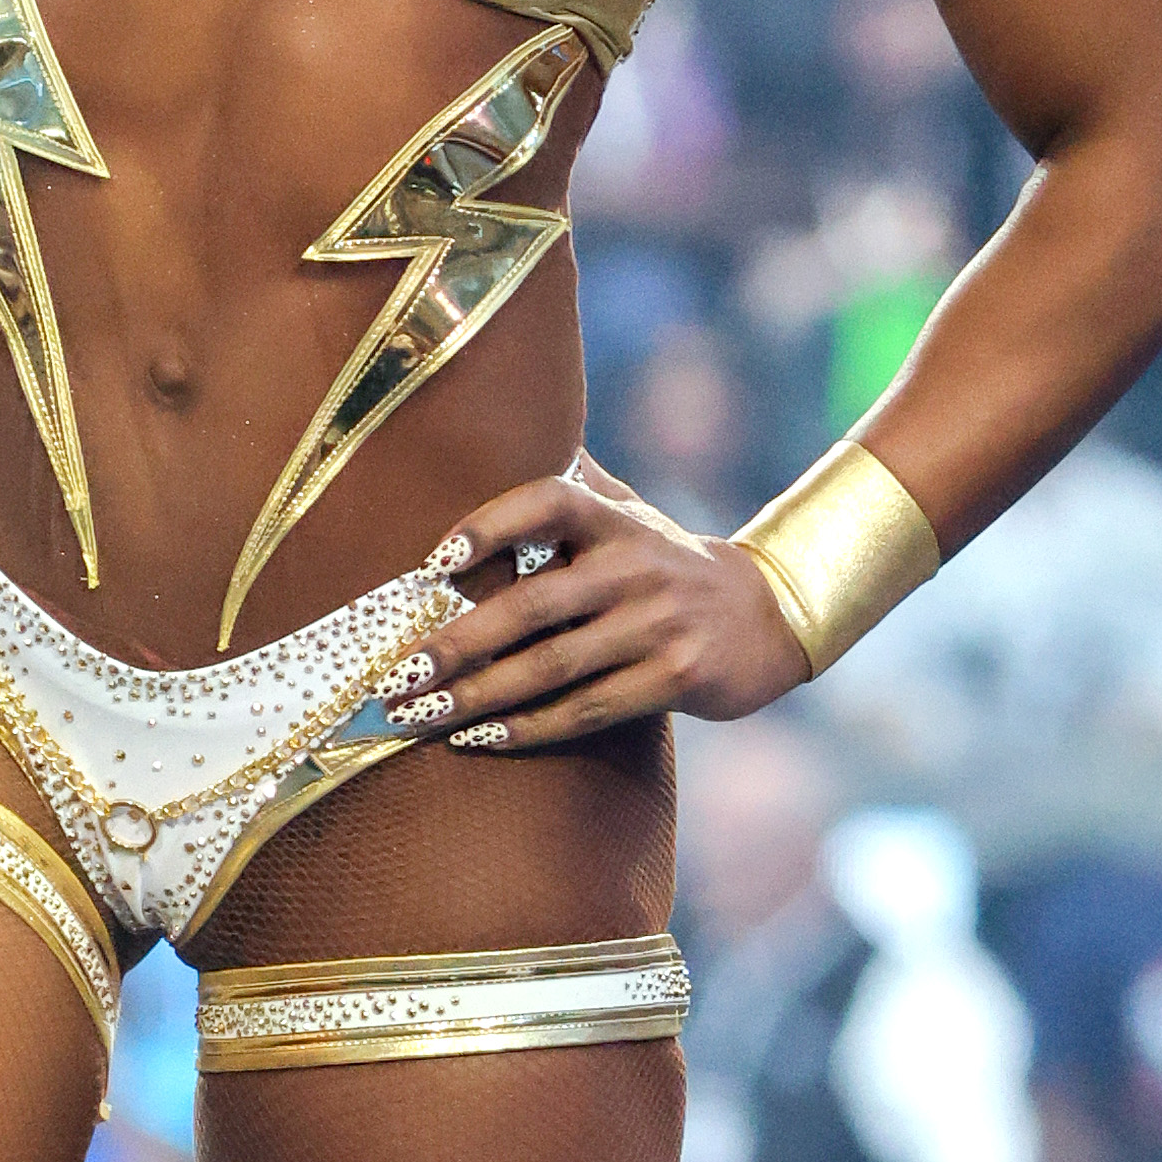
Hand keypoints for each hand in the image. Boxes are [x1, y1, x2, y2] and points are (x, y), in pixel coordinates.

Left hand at [382, 456, 809, 751]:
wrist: (765, 617)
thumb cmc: (667, 561)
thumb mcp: (630, 510)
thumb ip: (572, 480)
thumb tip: (502, 425)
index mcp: (615, 519)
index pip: (548, 502)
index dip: (491, 524)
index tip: (434, 561)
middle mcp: (634, 568)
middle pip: (533, 605)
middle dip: (458, 643)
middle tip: (395, 674)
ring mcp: (657, 626)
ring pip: (552, 667)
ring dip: (479, 695)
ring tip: (420, 713)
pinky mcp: (675, 679)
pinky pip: (587, 709)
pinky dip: (529, 727)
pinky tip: (478, 737)